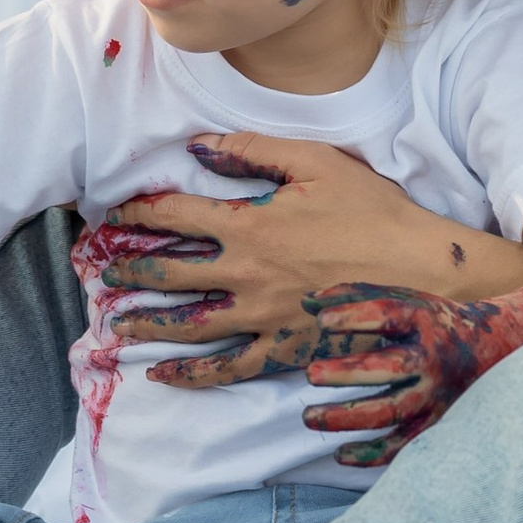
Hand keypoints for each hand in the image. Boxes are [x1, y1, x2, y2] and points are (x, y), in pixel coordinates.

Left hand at [97, 137, 507, 385]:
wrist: (419, 270)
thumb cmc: (371, 210)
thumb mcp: (314, 162)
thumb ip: (251, 152)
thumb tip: (197, 146)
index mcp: (249, 226)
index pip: (175, 216)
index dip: (140, 211)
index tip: (118, 212)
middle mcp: (244, 275)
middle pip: (169, 274)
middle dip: (130, 269)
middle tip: (104, 269)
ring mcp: (261, 317)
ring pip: (187, 325)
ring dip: (145, 322)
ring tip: (115, 322)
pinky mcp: (282, 348)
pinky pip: (227, 368)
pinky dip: (190, 375)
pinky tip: (162, 376)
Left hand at [300, 243, 522, 466]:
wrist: (502, 348)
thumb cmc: (438, 321)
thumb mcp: (407, 299)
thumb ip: (356, 296)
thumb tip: (308, 302)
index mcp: (424, 320)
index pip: (388, 315)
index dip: (355, 317)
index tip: (325, 323)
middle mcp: (432, 359)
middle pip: (389, 369)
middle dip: (348, 373)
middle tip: (311, 374)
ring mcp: (436, 395)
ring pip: (391, 414)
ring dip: (347, 418)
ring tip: (309, 416)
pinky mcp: (437, 423)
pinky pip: (403, 446)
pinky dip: (372, 454)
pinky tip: (340, 454)